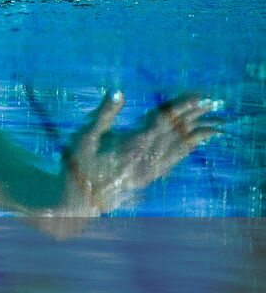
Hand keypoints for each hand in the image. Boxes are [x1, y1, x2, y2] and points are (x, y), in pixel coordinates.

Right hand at [61, 91, 220, 214]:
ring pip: (180, 148)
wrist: (79, 200)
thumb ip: (104, 114)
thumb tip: (118, 92)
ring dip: (197, 134)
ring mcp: (150, 169)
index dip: (182, 107)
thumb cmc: (77, 165)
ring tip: (214, 125)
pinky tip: (194, 145)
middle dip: (196, 116)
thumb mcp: (85, 137)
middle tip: (213, 103)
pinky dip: (187, 150)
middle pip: (177, 132)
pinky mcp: (148, 177)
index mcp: (133, 144)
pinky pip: (174, 161)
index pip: (163, 121)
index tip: (199, 97)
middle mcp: (147, 157)